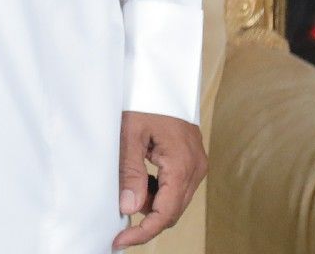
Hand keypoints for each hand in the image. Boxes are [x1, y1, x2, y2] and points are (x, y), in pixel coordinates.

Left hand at [113, 109, 205, 247]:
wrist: (159, 76)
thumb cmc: (143, 98)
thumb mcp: (129, 134)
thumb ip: (129, 172)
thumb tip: (129, 208)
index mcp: (182, 164)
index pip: (165, 213)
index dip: (143, 232)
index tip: (121, 241)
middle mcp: (196, 168)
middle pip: (172, 211)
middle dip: (146, 219)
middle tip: (118, 221)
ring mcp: (196, 164)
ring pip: (174, 200)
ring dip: (151, 203)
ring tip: (127, 185)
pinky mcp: (191, 160)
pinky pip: (176, 186)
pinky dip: (157, 190)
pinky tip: (140, 177)